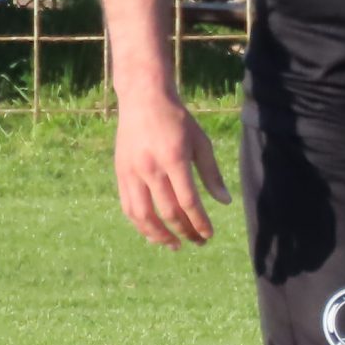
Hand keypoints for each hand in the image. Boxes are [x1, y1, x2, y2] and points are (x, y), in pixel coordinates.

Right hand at [114, 93, 231, 248]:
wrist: (143, 99)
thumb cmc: (177, 120)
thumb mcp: (201, 142)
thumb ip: (212, 173)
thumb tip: (225, 202)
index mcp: (174, 159)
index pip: (188, 201)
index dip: (199, 222)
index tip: (208, 234)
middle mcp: (150, 168)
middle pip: (167, 211)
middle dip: (184, 232)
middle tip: (198, 242)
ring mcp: (132, 172)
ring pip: (143, 215)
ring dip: (159, 236)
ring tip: (175, 245)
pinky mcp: (120, 173)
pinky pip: (128, 207)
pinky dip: (140, 224)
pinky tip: (153, 233)